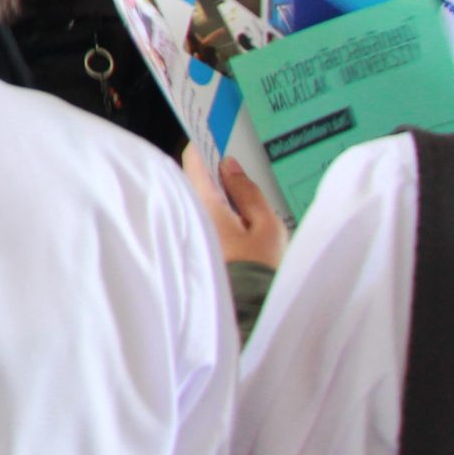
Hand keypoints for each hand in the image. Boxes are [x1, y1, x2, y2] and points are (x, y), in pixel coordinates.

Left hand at [184, 147, 287, 269]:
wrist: (249, 315)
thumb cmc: (258, 271)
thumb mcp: (265, 226)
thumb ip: (247, 192)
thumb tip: (230, 165)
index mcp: (204, 203)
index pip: (192, 161)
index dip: (204, 147)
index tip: (217, 139)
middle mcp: (188, 214)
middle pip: (192, 180)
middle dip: (210, 172)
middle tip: (235, 167)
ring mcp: (187, 231)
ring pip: (195, 200)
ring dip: (212, 193)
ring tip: (239, 193)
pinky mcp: (191, 247)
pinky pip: (197, 218)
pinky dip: (211, 212)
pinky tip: (234, 219)